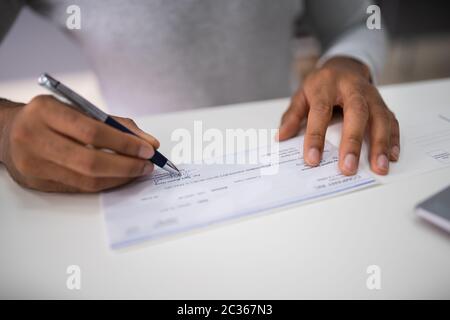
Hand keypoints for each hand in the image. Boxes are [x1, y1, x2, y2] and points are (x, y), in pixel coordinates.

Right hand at [0, 95, 159, 191]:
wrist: (8, 132)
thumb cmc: (50, 119)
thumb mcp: (78, 110)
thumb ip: (115, 124)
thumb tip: (150, 143)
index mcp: (45, 111)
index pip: (92, 131)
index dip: (124, 144)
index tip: (148, 149)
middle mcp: (34, 137)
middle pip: (90, 161)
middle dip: (126, 166)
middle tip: (147, 165)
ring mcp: (33, 164)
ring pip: (86, 180)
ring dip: (119, 178)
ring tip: (137, 171)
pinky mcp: (36, 183)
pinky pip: (79, 188)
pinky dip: (104, 183)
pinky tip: (118, 177)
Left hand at [278, 57, 399, 174]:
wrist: (344, 65)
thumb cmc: (321, 84)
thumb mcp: (301, 95)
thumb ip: (292, 116)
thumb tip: (280, 137)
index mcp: (326, 86)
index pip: (320, 112)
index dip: (316, 136)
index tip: (312, 159)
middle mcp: (352, 88)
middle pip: (356, 112)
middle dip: (353, 141)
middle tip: (348, 167)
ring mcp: (371, 95)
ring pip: (380, 117)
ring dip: (380, 143)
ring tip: (379, 167)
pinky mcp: (383, 103)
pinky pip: (392, 120)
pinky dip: (393, 138)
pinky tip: (391, 156)